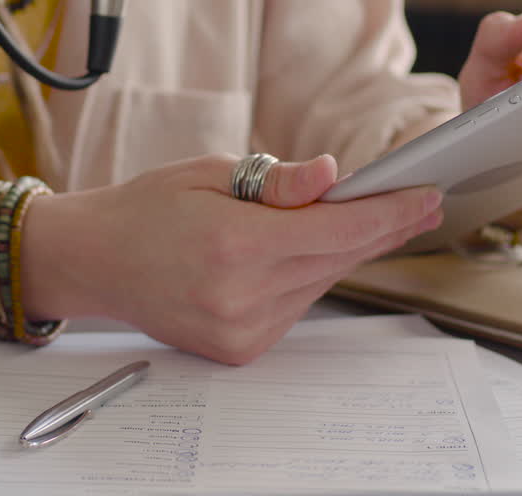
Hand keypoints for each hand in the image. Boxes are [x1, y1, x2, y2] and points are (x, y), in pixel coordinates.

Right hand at [21, 155, 442, 363]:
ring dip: (343, 252)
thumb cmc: (147, 206)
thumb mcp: (208, 172)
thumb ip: (275, 181)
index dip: (389, 212)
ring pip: (319, 283)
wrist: (94, 261)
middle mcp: (242, 296)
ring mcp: (241, 330)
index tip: (427, 195)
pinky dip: (307, 276)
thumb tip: (333, 176)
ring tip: (370, 219)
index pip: (337, 230)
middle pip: (337, 259)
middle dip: (380, 229)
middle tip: (420, 203)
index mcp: (235, 244)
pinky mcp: (238, 348)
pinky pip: (295, 305)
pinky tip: (309, 251)